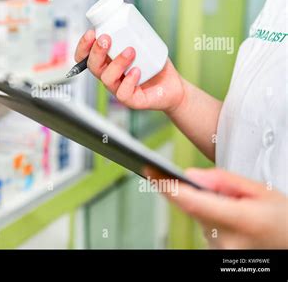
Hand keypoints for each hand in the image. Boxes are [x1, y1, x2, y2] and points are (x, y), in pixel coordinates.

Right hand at [75, 30, 185, 112]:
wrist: (173, 85)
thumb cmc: (155, 64)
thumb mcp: (143, 43)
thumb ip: (132, 31)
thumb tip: (127, 13)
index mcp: (107, 63)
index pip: (85, 56)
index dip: (83, 46)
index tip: (91, 33)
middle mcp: (109, 76)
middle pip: (93, 66)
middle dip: (96, 51)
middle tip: (106, 38)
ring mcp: (118, 89)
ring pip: (107, 78)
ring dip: (116, 63)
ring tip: (131, 51)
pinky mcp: (131, 100)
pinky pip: (123, 93)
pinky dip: (129, 80)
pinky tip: (137, 71)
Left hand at [145, 167, 287, 247]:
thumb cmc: (282, 219)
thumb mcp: (260, 189)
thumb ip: (222, 180)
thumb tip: (190, 176)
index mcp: (241, 222)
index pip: (192, 202)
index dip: (168, 186)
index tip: (151, 171)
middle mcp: (226, 241)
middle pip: (192, 206)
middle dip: (193, 189)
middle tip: (212, 184)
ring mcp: (218, 251)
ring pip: (197, 215)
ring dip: (205, 203)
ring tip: (233, 203)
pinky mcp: (214, 253)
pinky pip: (202, 225)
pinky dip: (208, 214)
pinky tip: (226, 213)